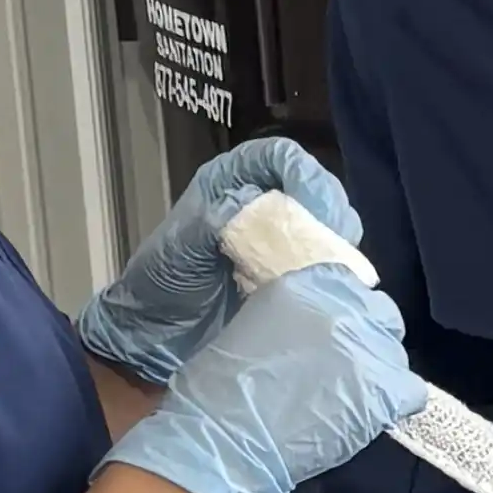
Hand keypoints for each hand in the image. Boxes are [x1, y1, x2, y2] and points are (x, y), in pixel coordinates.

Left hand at [76, 139, 357, 387]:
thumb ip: (216, 217)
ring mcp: (277, 235)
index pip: (277, 157)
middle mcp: (258, 200)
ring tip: (332, 260)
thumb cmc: (162, 285)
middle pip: (312, 183)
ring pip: (324, 218)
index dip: (302, 174)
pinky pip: (322, 254)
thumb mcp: (182, 246)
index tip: (314, 208)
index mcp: (227, 182)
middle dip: (327, 206)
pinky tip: (328, 276)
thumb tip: (257, 202)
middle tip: (334, 238)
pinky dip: (331, 263)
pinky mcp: (289, 268)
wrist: (157, 336)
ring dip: (334, 236)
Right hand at [105, 259, 423, 492]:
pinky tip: (371, 414)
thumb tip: (317, 328)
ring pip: (394, 352)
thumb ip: (295, 315)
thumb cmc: (222, 387)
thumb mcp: (255, 323)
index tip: (332, 334)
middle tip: (344, 365)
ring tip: (351, 396)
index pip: (347, 283)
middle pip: (381, 313)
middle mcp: (344, 307)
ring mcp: (368, 347)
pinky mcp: (385, 389)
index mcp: (305, 285)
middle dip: (367, 336)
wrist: (226, 436)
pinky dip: (396, 402)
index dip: (343, 311)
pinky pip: (411, 391)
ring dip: (378, 370)